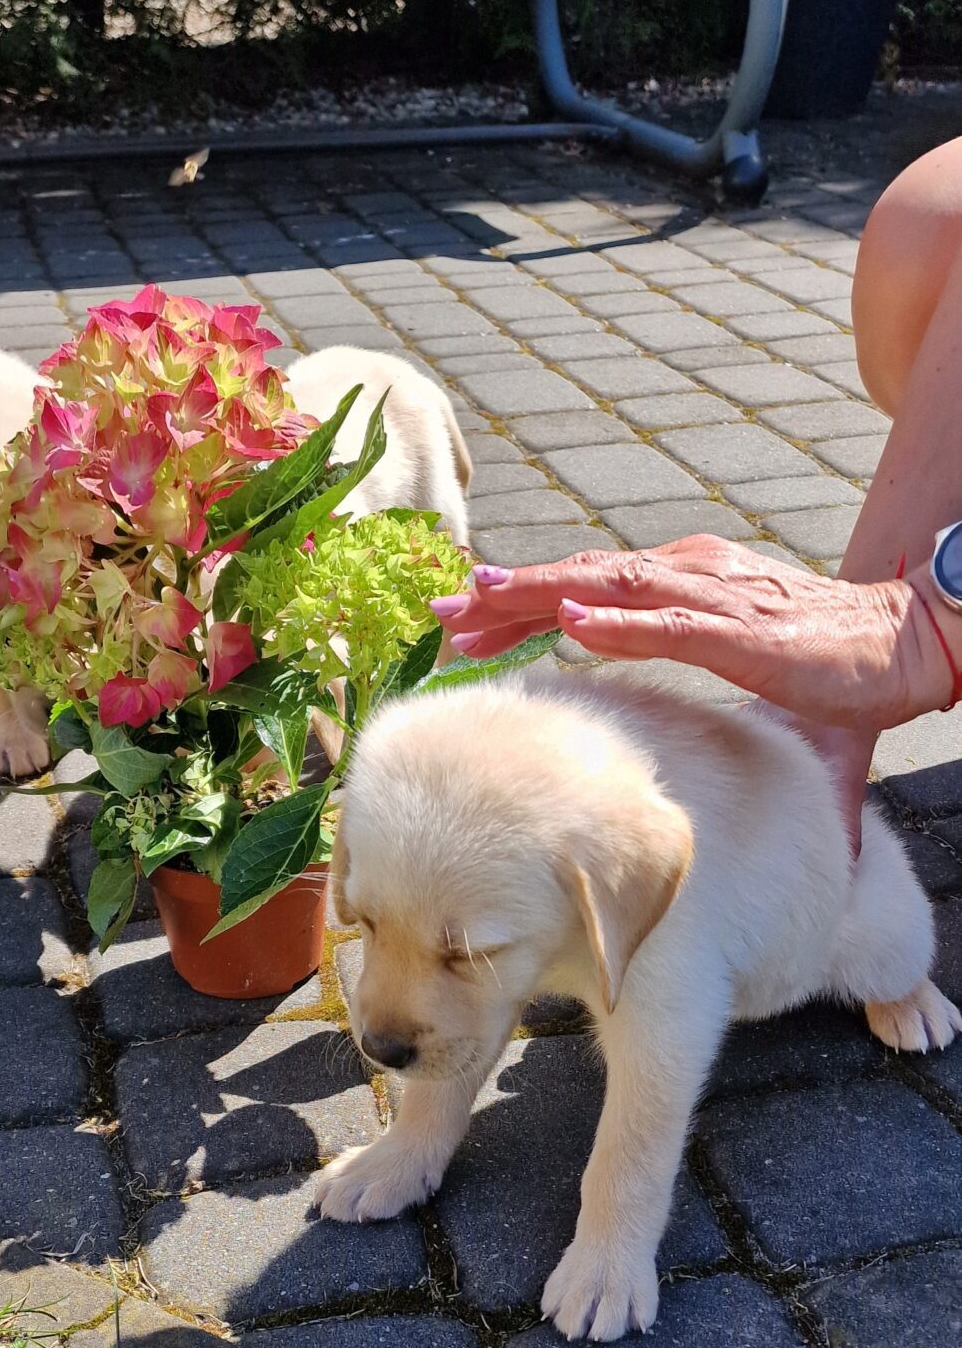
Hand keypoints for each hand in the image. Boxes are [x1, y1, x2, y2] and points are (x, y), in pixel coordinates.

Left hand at [432, 536, 961, 739]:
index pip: (588, 591)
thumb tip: (654, 768)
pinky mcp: (745, 630)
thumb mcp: (739, 685)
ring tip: (481, 602)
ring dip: (542, 594)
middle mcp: (690, 579)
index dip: (522, 605)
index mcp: (684, 588)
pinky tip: (571, 623)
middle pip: (581, 581)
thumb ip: (690, 710)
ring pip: (611, 588)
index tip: (464, 627)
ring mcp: (716, 599)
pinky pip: (671, 623)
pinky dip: (619, 619)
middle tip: (442, 617)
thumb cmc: (828, 667)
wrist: (905, 645)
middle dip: (508, 598)